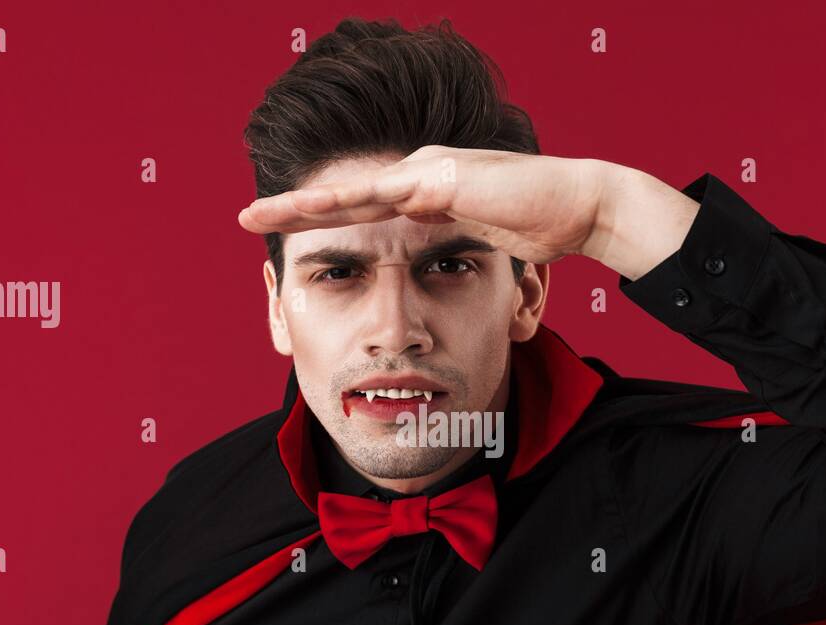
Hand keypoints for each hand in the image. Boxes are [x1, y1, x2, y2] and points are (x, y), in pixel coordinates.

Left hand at [235, 145, 611, 266]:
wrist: (581, 205)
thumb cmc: (542, 223)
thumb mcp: (483, 238)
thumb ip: (452, 238)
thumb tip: (430, 252)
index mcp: (426, 189)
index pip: (362, 208)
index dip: (320, 219)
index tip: (281, 234)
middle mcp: (420, 174)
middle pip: (345, 196)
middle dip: (293, 208)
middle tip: (244, 218)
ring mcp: (429, 172)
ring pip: (353, 191)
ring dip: (303, 204)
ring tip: (258, 213)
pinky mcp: (442, 180)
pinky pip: (383, 194)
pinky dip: (343, 201)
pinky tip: (309, 208)